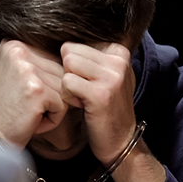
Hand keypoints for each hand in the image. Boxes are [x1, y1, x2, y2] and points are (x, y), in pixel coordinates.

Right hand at [0, 40, 67, 147]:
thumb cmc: (5, 107)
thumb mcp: (8, 71)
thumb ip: (29, 55)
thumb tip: (62, 47)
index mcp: (13, 43)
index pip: (52, 58)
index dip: (45, 81)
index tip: (23, 92)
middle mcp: (19, 51)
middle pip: (61, 71)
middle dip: (52, 93)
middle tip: (27, 104)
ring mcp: (28, 69)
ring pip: (64, 87)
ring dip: (53, 106)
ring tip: (30, 111)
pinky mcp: (38, 89)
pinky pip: (63, 103)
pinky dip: (53, 118)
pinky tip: (33, 120)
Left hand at [59, 41, 136, 166]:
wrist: (120, 140)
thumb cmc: (105, 108)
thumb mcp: (106, 76)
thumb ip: (91, 57)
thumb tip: (62, 41)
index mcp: (119, 52)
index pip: (75, 43)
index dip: (74, 66)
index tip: (90, 83)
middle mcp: (118, 60)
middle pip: (69, 51)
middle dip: (69, 73)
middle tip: (85, 92)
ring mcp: (111, 76)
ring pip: (67, 64)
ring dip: (68, 85)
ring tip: (84, 98)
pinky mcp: (100, 93)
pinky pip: (66, 82)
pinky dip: (68, 97)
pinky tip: (83, 106)